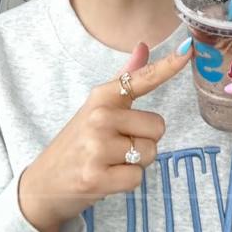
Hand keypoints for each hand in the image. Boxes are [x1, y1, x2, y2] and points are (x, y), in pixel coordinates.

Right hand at [19, 40, 191, 231]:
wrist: (44, 184)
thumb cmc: (78, 143)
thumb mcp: (97, 107)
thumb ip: (125, 80)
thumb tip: (143, 47)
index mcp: (102, 97)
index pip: (142, 78)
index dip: (168, 65)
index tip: (187, 48)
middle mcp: (99, 117)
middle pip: (158, 127)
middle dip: (144, 141)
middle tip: (116, 147)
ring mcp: (96, 147)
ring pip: (150, 153)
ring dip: (136, 163)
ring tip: (110, 162)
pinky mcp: (95, 177)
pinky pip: (137, 177)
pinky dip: (127, 182)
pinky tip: (106, 178)